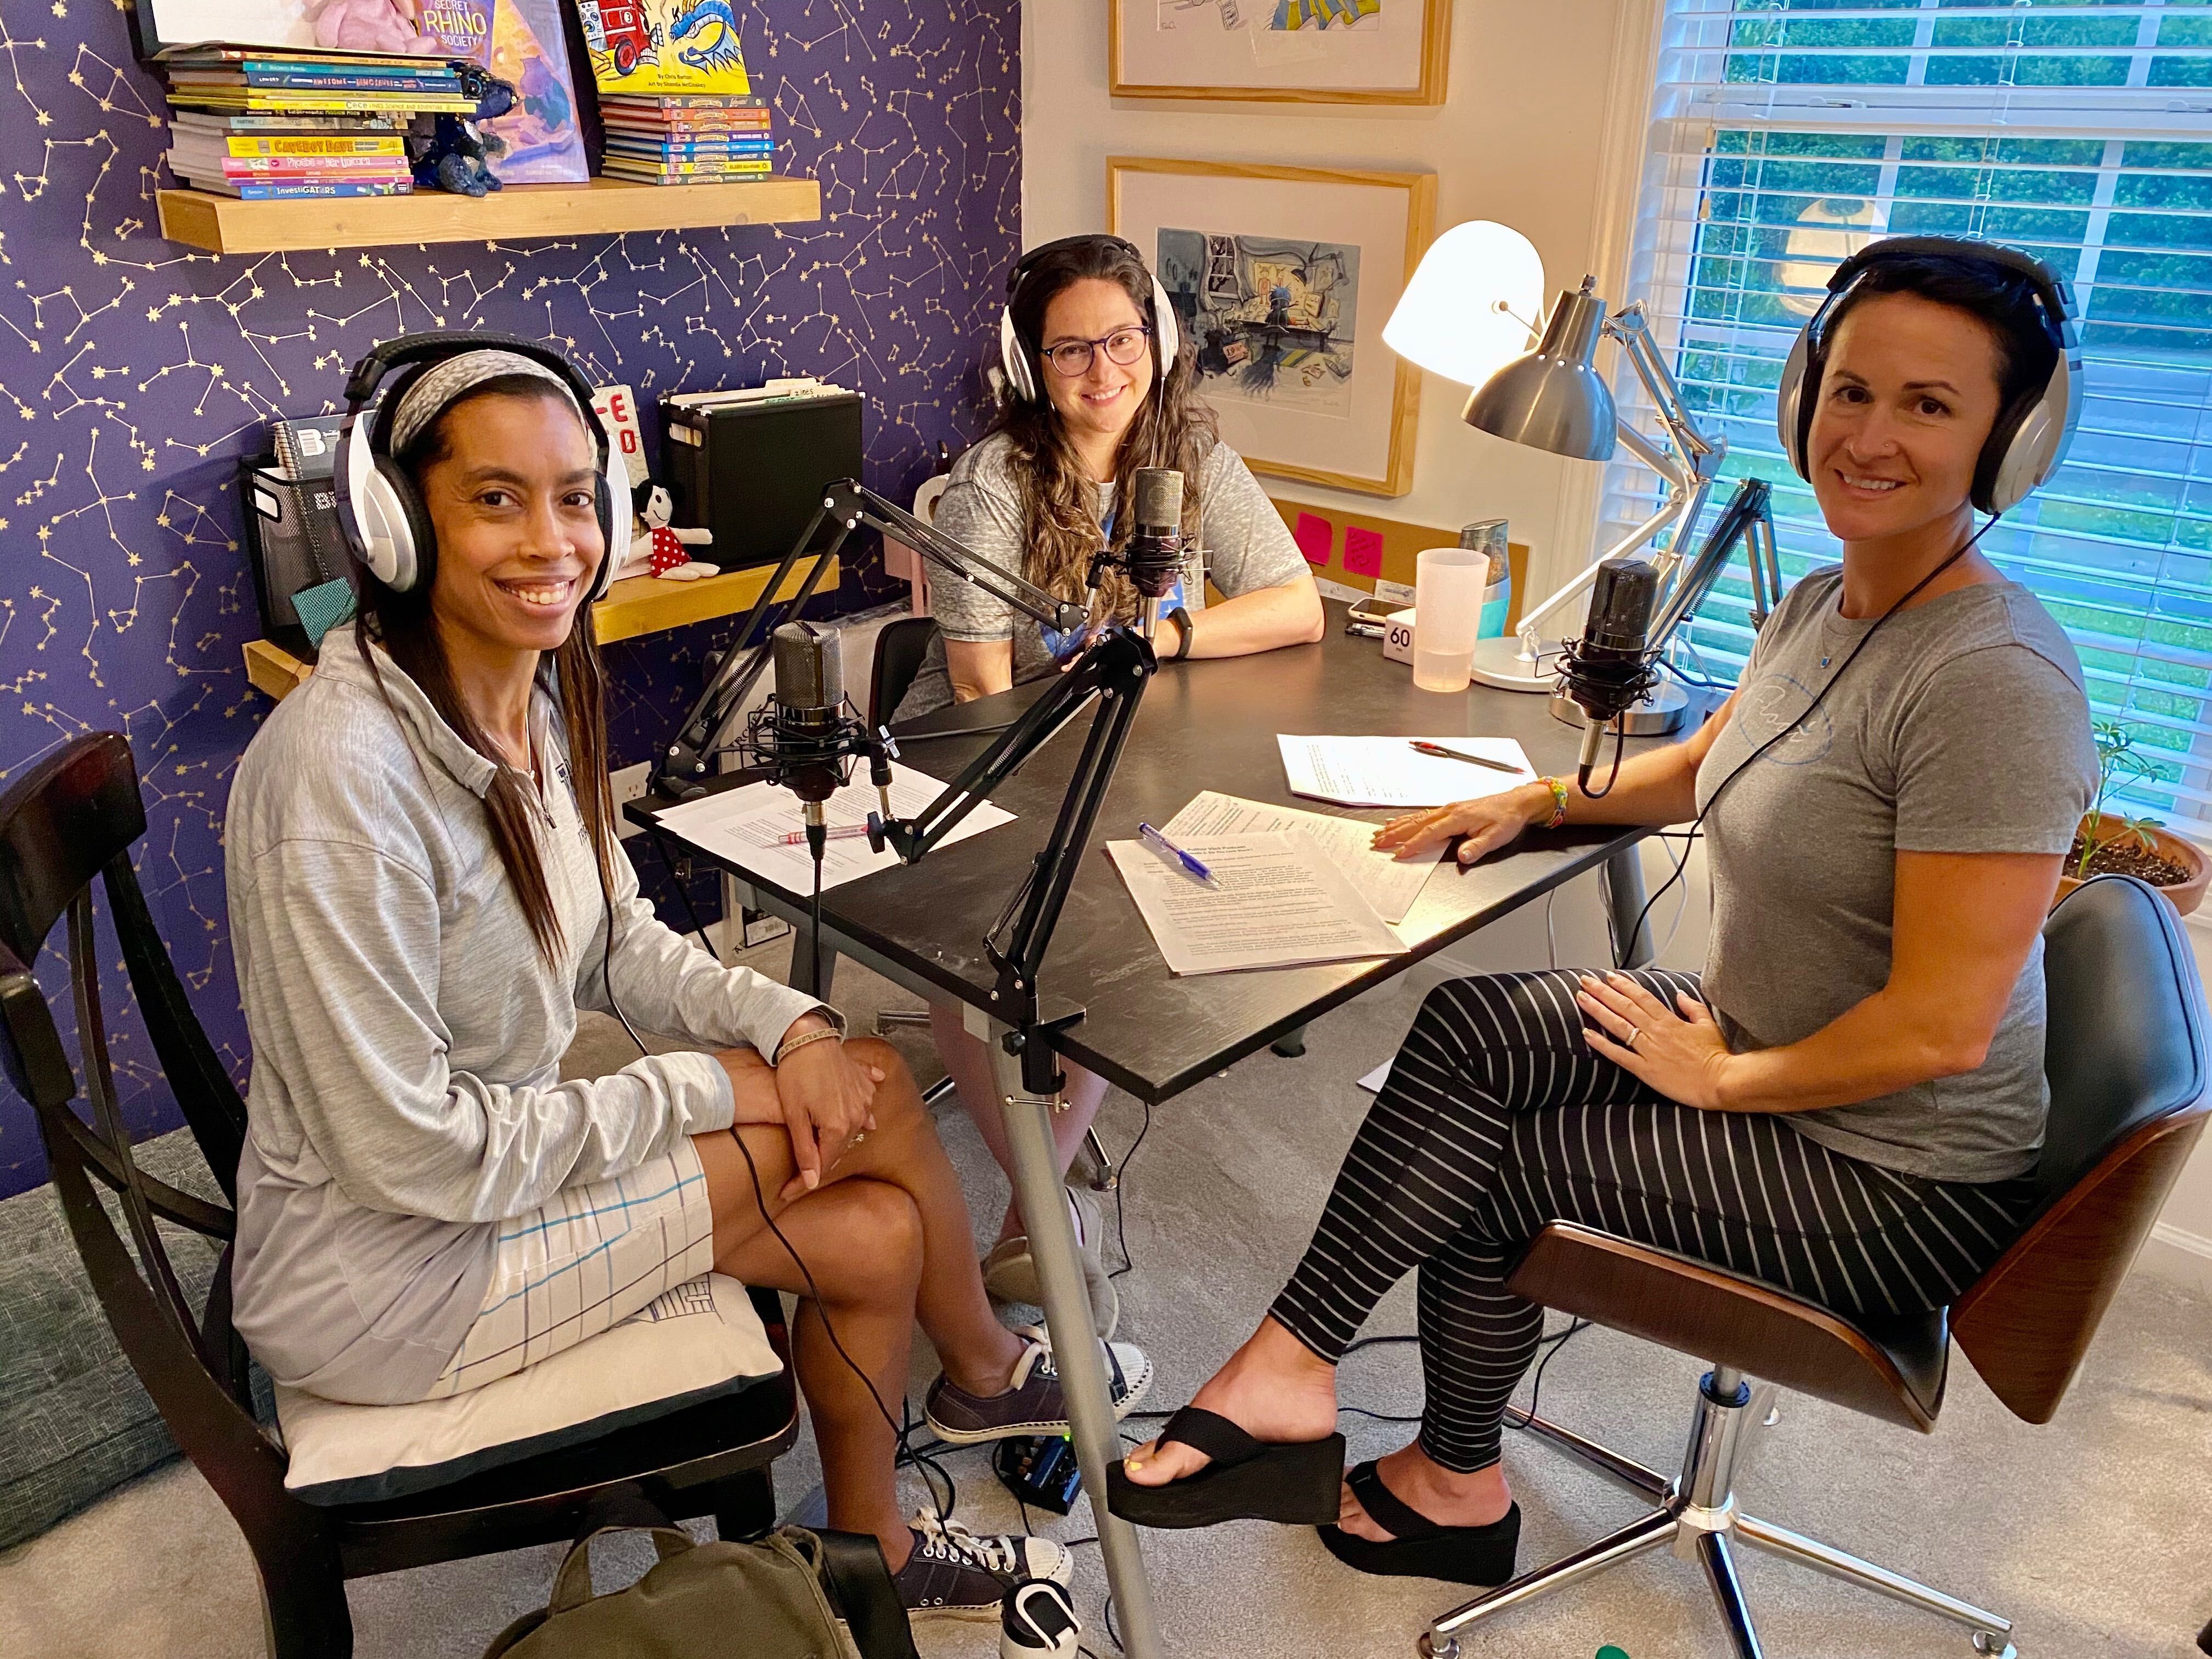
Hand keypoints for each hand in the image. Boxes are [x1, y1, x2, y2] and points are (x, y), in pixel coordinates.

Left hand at [771, 1016, 885, 1199]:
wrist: (808, 1036)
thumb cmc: (797, 1071)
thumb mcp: (794, 1115)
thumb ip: (805, 1151)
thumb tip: (811, 1181)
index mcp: (839, 1127)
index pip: (823, 1164)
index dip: (804, 1180)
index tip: (788, 1191)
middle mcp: (858, 1116)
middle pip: (838, 1148)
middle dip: (820, 1158)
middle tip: (798, 1167)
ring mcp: (864, 1100)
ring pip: (852, 1129)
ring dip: (837, 1137)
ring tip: (822, 1141)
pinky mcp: (864, 1085)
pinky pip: (865, 1105)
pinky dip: (859, 1112)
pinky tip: (854, 1110)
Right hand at [1372, 783, 1550, 866]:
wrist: (1516, 803)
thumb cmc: (1507, 819)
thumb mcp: (1497, 836)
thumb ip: (1478, 847)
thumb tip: (1463, 856)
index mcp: (1458, 817)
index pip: (1430, 833)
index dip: (1414, 844)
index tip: (1399, 853)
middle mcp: (1449, 811)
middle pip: (1416, 824)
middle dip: (1395, 834)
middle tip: (1377, 842)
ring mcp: (1448, 809)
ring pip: (1416, 818)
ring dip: (1397, 826)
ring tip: (1380, 833)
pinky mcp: (1449, 809)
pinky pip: (1422, 814)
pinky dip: (1407, 819)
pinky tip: (1398, 822)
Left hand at [1575, 972, 1735, 1110]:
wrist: (1722, 1081)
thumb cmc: (1717, 1056)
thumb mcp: (1708, 1025)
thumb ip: (1692, 1008)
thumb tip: (1680, 995)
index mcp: (1670, 1021)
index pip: (1641, 997)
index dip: (1623, 985)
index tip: (1608, 976)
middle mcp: (1656, 1032)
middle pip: (1624, 1006)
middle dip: (1602, 991)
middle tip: (1585, 981)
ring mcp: (1649, 1050)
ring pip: (1618, 1025)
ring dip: (1598, 1010)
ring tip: (1581, 998)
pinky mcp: (1646, 1070)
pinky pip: (1619, 1055)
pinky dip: (1602, 1044)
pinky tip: (1587, 1034)